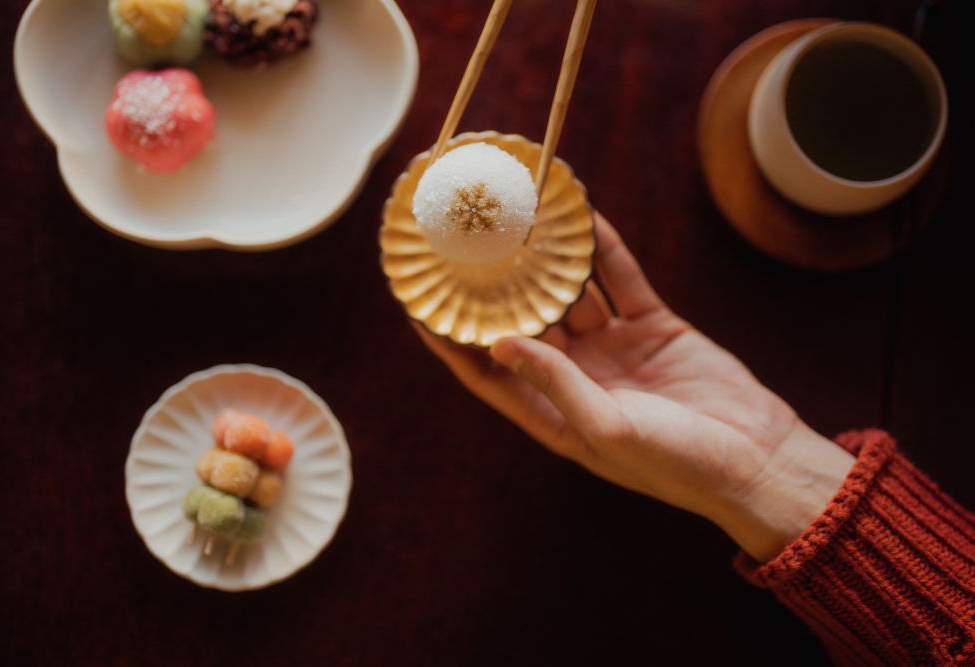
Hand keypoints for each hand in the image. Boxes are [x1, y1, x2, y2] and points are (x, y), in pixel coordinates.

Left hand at [414, 212, 854, 560]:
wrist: (755, 459)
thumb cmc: (676, 463)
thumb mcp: (607, 427)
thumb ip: (554, 383)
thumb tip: (499, 343)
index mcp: (553, 414)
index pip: (488, 374)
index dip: (452, 344)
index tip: (418, 309)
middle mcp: (575, 377)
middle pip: (523, 324)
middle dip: (496, 290)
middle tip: (464, 248)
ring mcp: (612, 348)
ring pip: (570, 293)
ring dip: (548, 260)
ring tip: (521, 220)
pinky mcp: (651, 325)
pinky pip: (619, 278)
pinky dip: (603, 248)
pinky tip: (583, 217)